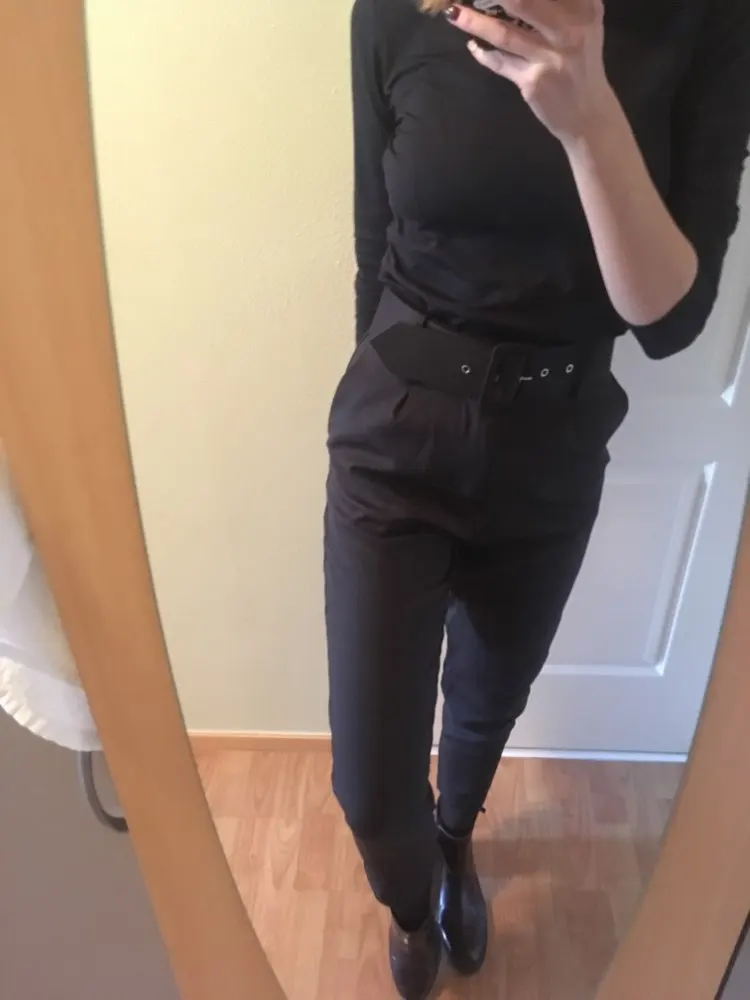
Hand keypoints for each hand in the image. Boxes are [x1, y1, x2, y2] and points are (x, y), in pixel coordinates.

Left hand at [444, 0, 616, 145]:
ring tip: (453, 13)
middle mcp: (570, 30)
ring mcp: (550, 58)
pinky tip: (473, 46)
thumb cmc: (581, 63)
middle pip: (523, 1)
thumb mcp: (582, 24)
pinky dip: (483, 54)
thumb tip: (512, 0)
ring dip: (475, 22)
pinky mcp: (532, 81)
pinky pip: (500, 63)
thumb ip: (560, 4)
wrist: (587, 113)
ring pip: (504, 33)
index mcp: (584, 9)